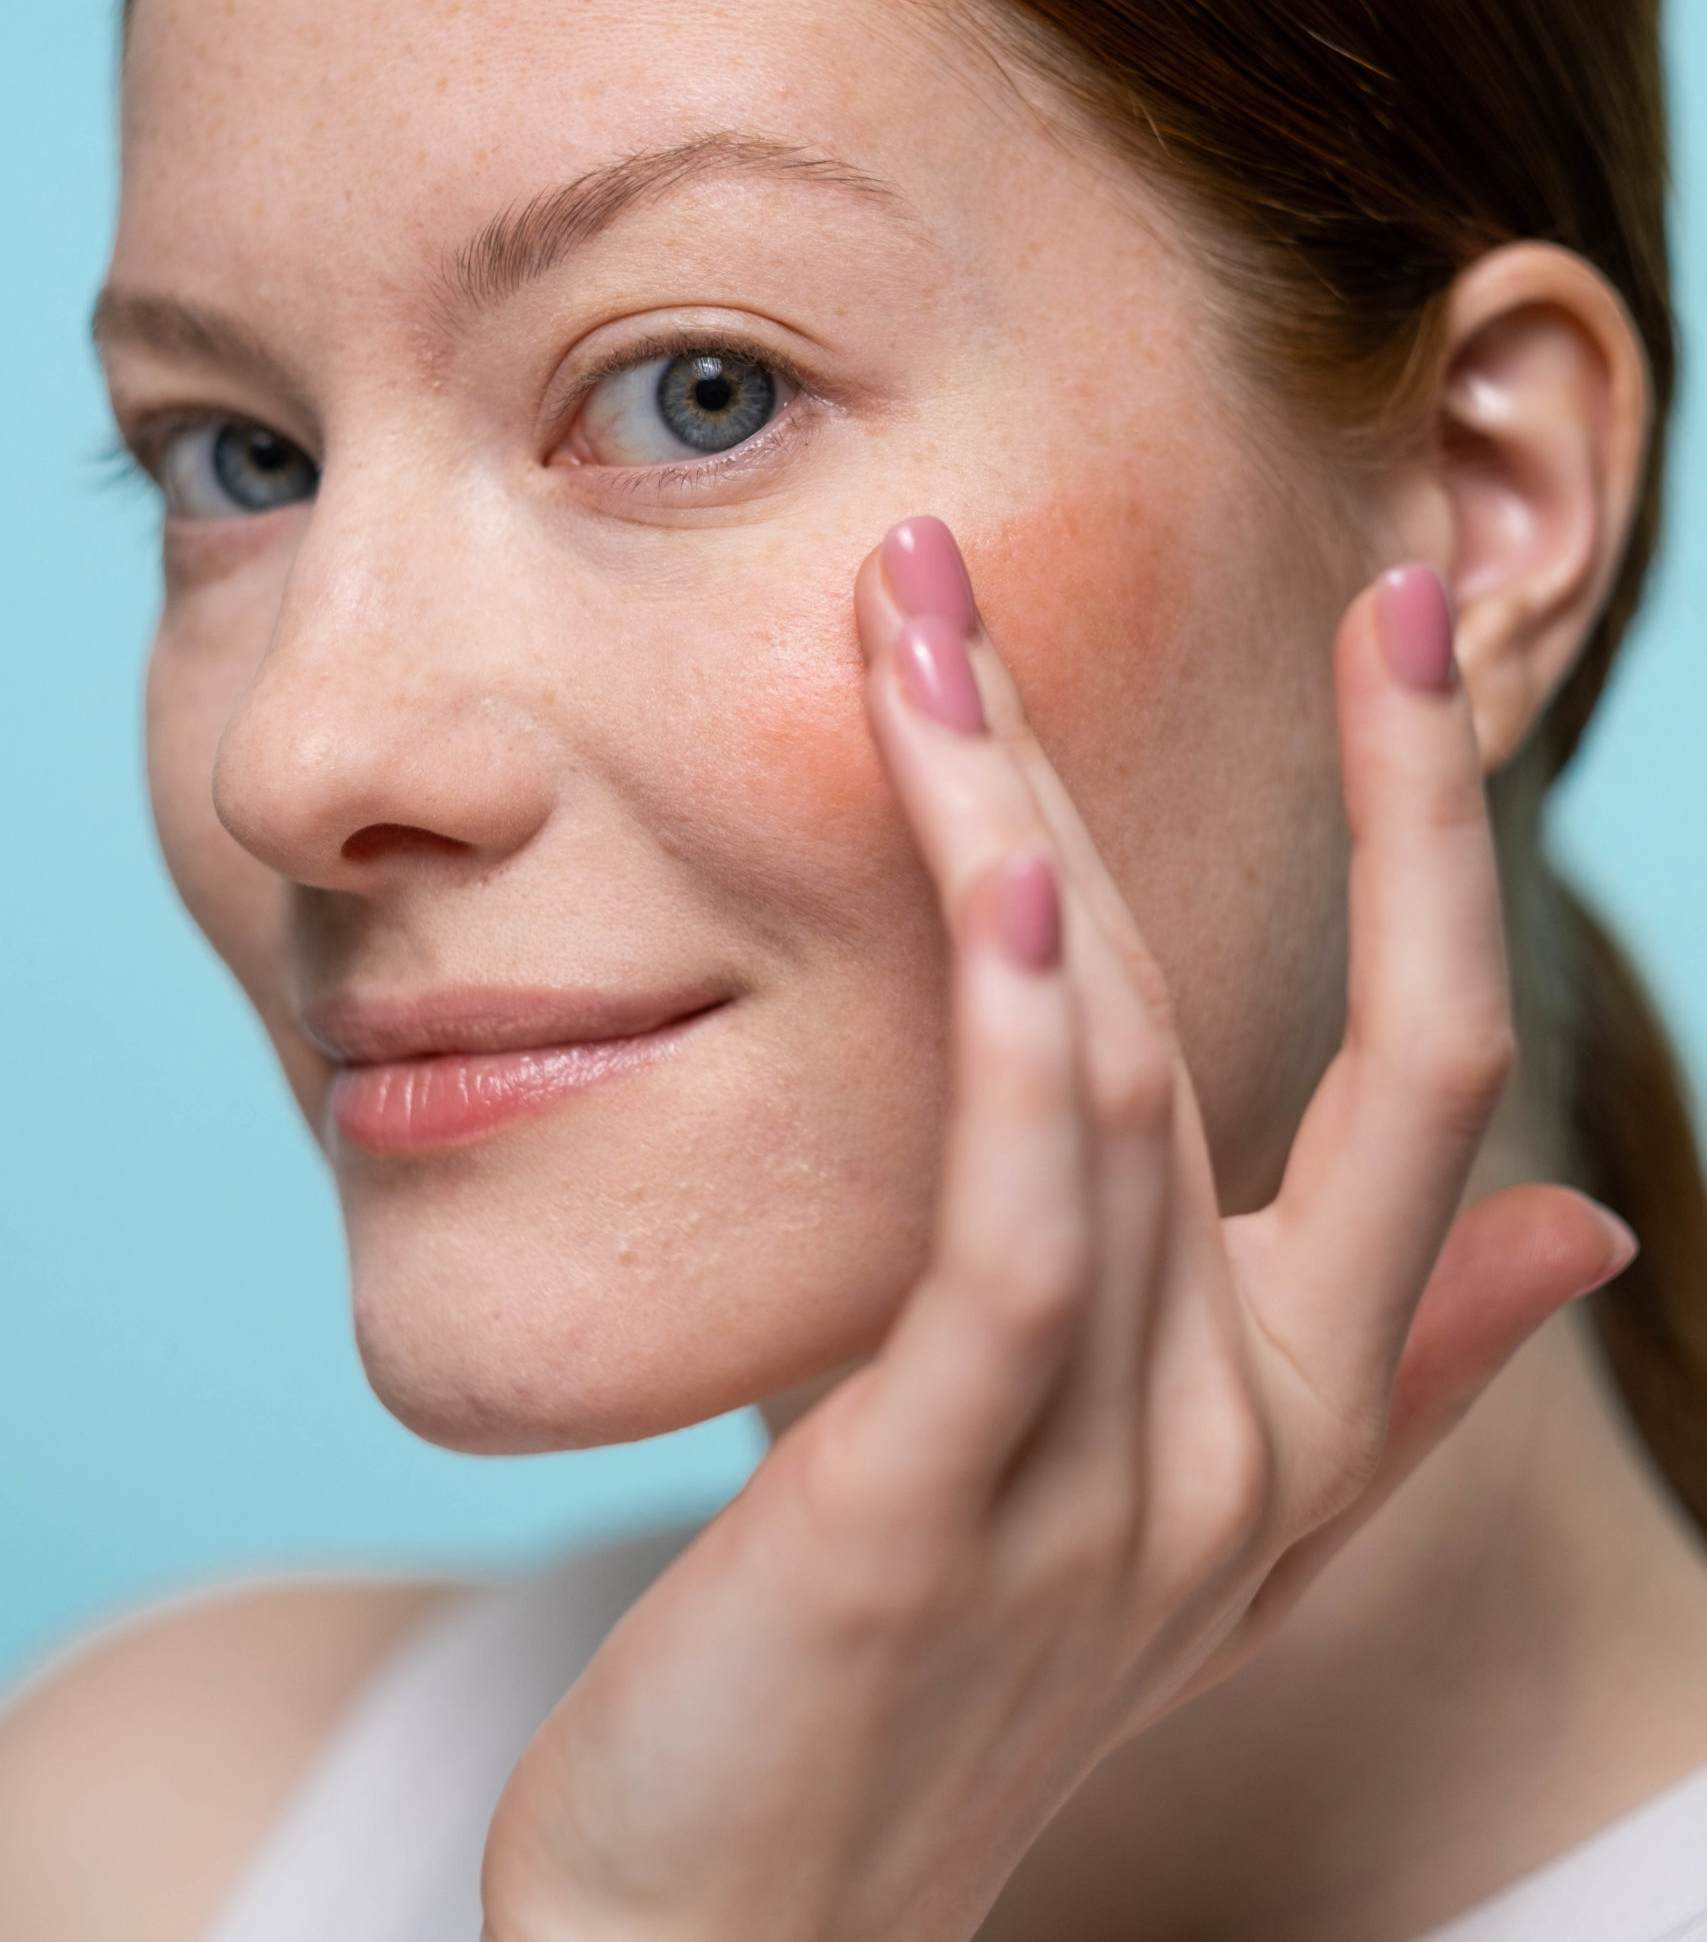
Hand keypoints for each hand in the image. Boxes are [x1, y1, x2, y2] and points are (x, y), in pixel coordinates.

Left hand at [481, 521, 1631, 1941]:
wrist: (748, 1938)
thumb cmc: (959, 1680)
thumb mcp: (1216, 1522)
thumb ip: (1407, 1375)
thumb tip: (1592, 1243)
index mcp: (1307, 1402)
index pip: (1436, 1065)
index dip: (1434, 836)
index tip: (1401, 629)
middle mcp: (1244, 1426)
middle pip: (1238, 1026)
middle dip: (1146, 772)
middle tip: (1001, 554)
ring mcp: (1108, 1471)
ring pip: (1104, 1078)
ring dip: (1021, 828)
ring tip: (929, 628)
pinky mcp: (936, 1501)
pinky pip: (1012, 1236)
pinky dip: (1011, 1042)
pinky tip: (987, 864)